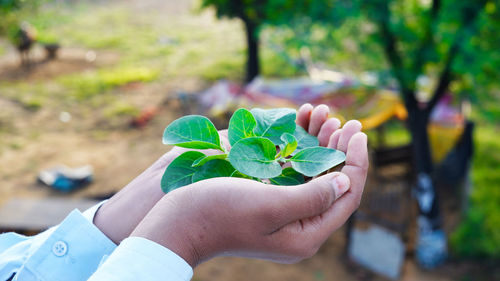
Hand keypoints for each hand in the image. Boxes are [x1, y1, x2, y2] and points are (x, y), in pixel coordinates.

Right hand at [92, 104, 338, 243]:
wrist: (176, 221)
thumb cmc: (221, 213)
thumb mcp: (271, 206)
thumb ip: (313, 196)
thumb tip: (345, 181)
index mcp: (305, 234)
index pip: (346, 196)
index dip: (356, 163)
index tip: (358, 132)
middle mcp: (298, 225)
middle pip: (332, 184)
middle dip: (341, 150)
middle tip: (348, 121)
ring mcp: (281, 212)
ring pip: (312, 175)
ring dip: (320, 144)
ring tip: (324, 116)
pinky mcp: (265, 199)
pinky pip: (290, 172)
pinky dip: (298, 148)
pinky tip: (300, 125)